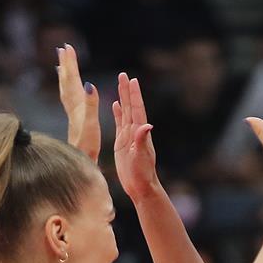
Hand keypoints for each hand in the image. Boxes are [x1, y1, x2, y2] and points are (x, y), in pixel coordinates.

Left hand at [57, 43, 99, 160]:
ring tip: (62, 65)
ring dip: (65, 76)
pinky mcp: (75, 122)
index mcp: (77, 106)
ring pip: (67, 90)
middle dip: (66, 64)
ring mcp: (73, 115)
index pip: (73, 80)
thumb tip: (90, 84)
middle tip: (63, 49)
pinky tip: (71, 92)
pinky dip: (69, 91)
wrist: (80, 164)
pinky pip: (70, 100)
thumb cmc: (87, 148)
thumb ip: (91, 104)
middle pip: (67, 82)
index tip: (68, 47)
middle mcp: (73, 108)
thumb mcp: (91, 124)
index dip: (71, 63)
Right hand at [112, 72, 159, 200]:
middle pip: (130, 107)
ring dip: (122, 98)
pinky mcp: (122, 143)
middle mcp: (135, 132)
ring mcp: (128, 137)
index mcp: (139, 133)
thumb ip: (142, 140)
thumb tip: (147, 125)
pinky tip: (115, 104)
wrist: (141, 187)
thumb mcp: (142, 156)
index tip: (132, 80)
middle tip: (123, 75)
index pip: (136, 110)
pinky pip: (119, 124)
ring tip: (120, 84)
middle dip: (127, 91)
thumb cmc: (142, 174)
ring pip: (124, 112)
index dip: (134, 95)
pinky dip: (117, 113)